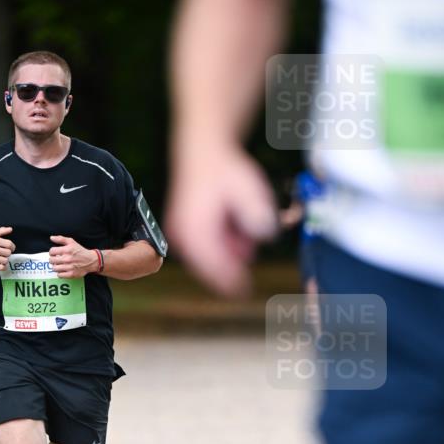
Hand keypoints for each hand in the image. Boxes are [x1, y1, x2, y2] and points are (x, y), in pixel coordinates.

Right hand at [0, 227, 14, 269]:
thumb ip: (1, 231)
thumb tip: (10, 229)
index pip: (9, 244)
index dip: (12, 247)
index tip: (10, 248)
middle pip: (8, 253)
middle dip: (7, 254)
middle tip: (3, 253)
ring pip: (5, 260)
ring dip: (5, 260)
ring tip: (1, 258)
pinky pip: (2, 267)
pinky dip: (3, 267)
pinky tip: (0, 264)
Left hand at [49, 235, 97, 277]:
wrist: (90, 260)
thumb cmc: (80, 251)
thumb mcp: (71, 242)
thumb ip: (61, 239)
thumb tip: (51, 238)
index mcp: (67, 250)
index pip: (52, 251)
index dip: (52, 252)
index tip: (54, 253)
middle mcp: (67, 259)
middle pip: (51, 260)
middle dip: (53, 259)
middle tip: (56, 259)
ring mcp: (69, 267)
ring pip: (54, 268)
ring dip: (56, 267)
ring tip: (59, 265)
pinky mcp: (71, 274)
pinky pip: (59, 275)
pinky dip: (60, 273)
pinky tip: (63, 270)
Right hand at [165, 148, 278, 295]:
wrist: (202, 153)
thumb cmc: (224, 170)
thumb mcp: (248, 188)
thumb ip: (256, 213)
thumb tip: (264, 233)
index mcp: (194, 229)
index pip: (213, 267)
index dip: (231, 281)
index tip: (244, 290)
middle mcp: (182, 236)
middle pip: (210, 267)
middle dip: (231, 260)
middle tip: (242, 231)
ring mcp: (180, 237)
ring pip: (207, 260)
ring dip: (227, 251)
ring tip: (234, 219)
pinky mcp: (183, 236)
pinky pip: (203, 251)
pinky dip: (220, 245)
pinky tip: (229, 224)